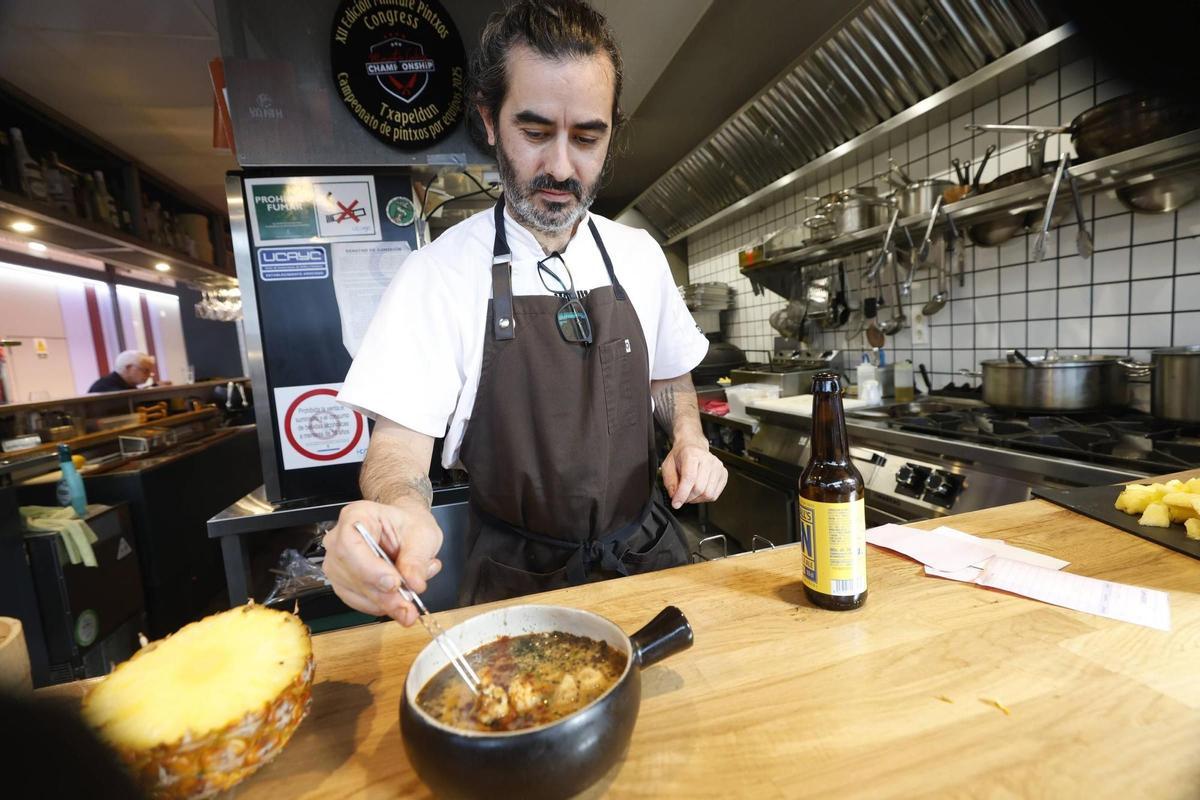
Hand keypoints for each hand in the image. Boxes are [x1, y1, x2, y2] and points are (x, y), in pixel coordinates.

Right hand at [322, 499, 443, 625]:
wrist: (404, 530)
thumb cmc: (408, 525)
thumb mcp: (422, 535)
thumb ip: (417, 559)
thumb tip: (413, 583)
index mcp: (356, 516)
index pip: (351, 545)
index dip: (370, 569)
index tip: (394, 583)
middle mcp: (339, 540)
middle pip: (351, 572)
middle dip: (382, 594)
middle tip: (407, 605)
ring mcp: (338, 563)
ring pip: (353, 591)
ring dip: (384, 603)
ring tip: (410, 600)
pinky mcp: (343, 583)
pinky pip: (357, 601)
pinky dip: (380, 606)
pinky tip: (398, 601)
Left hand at [660, 438, 727, 508]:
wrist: (693, 446)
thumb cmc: (681, 456)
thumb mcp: (667, 466)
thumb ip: (670, 482)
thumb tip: (675, 496)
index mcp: (692, 454)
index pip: (689, 478)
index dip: (682, 494)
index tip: (676, 503)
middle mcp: (708, 459)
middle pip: (700, 488)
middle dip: (688, 498)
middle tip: (681, 496)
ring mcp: (718, 466)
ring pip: (708, 494)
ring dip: (696, 499)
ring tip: (690, 493)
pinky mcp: (723, 474)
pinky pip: (715, 494)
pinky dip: (704, 498)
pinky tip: (698, 491)